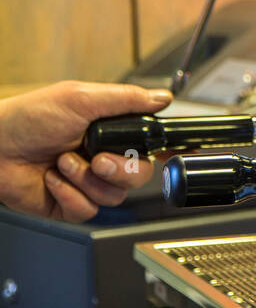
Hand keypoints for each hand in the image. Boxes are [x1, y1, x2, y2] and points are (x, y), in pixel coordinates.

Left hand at [0, 81, 172, 221]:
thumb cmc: (29, 118)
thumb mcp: (80, 98)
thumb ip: (126, 99)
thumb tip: (163, 98)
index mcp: (110, 130)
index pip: (149, 142)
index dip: (164, 149)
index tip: (173, 153)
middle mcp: (102, 156)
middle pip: (140, 175)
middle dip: (120, 170)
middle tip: (97, 159)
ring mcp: (87, 181)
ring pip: (114, 195)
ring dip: (86, 180)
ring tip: (62, 163)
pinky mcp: (70, 203)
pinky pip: (88, 210)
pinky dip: (69, 194)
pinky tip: (52, 179)